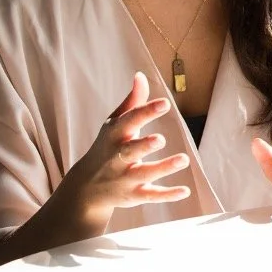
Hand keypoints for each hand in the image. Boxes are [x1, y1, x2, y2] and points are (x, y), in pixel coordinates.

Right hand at [62, 72, 191, 223]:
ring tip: (184, 159)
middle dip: (144, 145)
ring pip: (144, 174)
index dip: (146, 112)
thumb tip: (141, 75)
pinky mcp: (133, 195)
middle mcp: (117, 158)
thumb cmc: (106, 147)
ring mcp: (125, 178)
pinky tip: (185, 191)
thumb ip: (132, 102)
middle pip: (131, 151)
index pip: (129, 122)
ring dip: (163, 167)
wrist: (85, 188)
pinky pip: (150, 196)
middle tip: (161, 139)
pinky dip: (167, 195)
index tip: (164, 103)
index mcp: (114, 136)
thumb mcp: (114, 124)